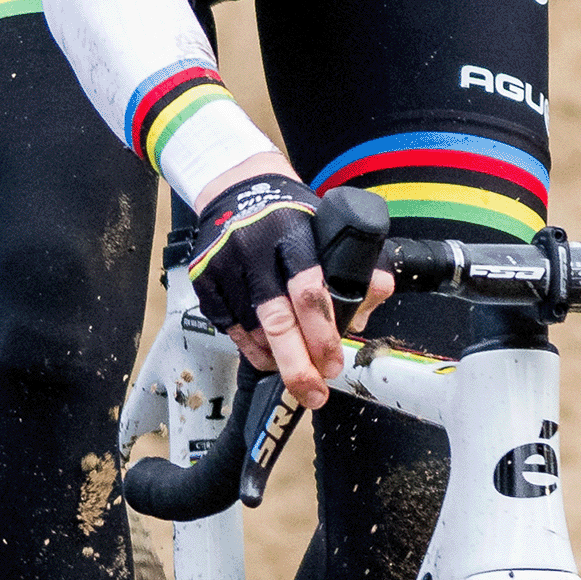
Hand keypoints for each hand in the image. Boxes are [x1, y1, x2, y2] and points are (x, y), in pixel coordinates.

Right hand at [184, 169, 361, 410]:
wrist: (235, 186)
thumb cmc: (288, 212)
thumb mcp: (325, 225)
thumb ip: (354, 262)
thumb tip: (377, 294)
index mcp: (292, 233)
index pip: (310, 291)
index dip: (323, 335)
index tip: (334, 364)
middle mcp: (254, 248)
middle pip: (277, 320)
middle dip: (297, 365)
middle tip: (314, 392)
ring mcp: (224, 263)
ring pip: (250, 329)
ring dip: (275, 360)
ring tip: (295, 375)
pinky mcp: (204, 277)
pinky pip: (228, 326)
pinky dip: (250, 348)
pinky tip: (267, 357)